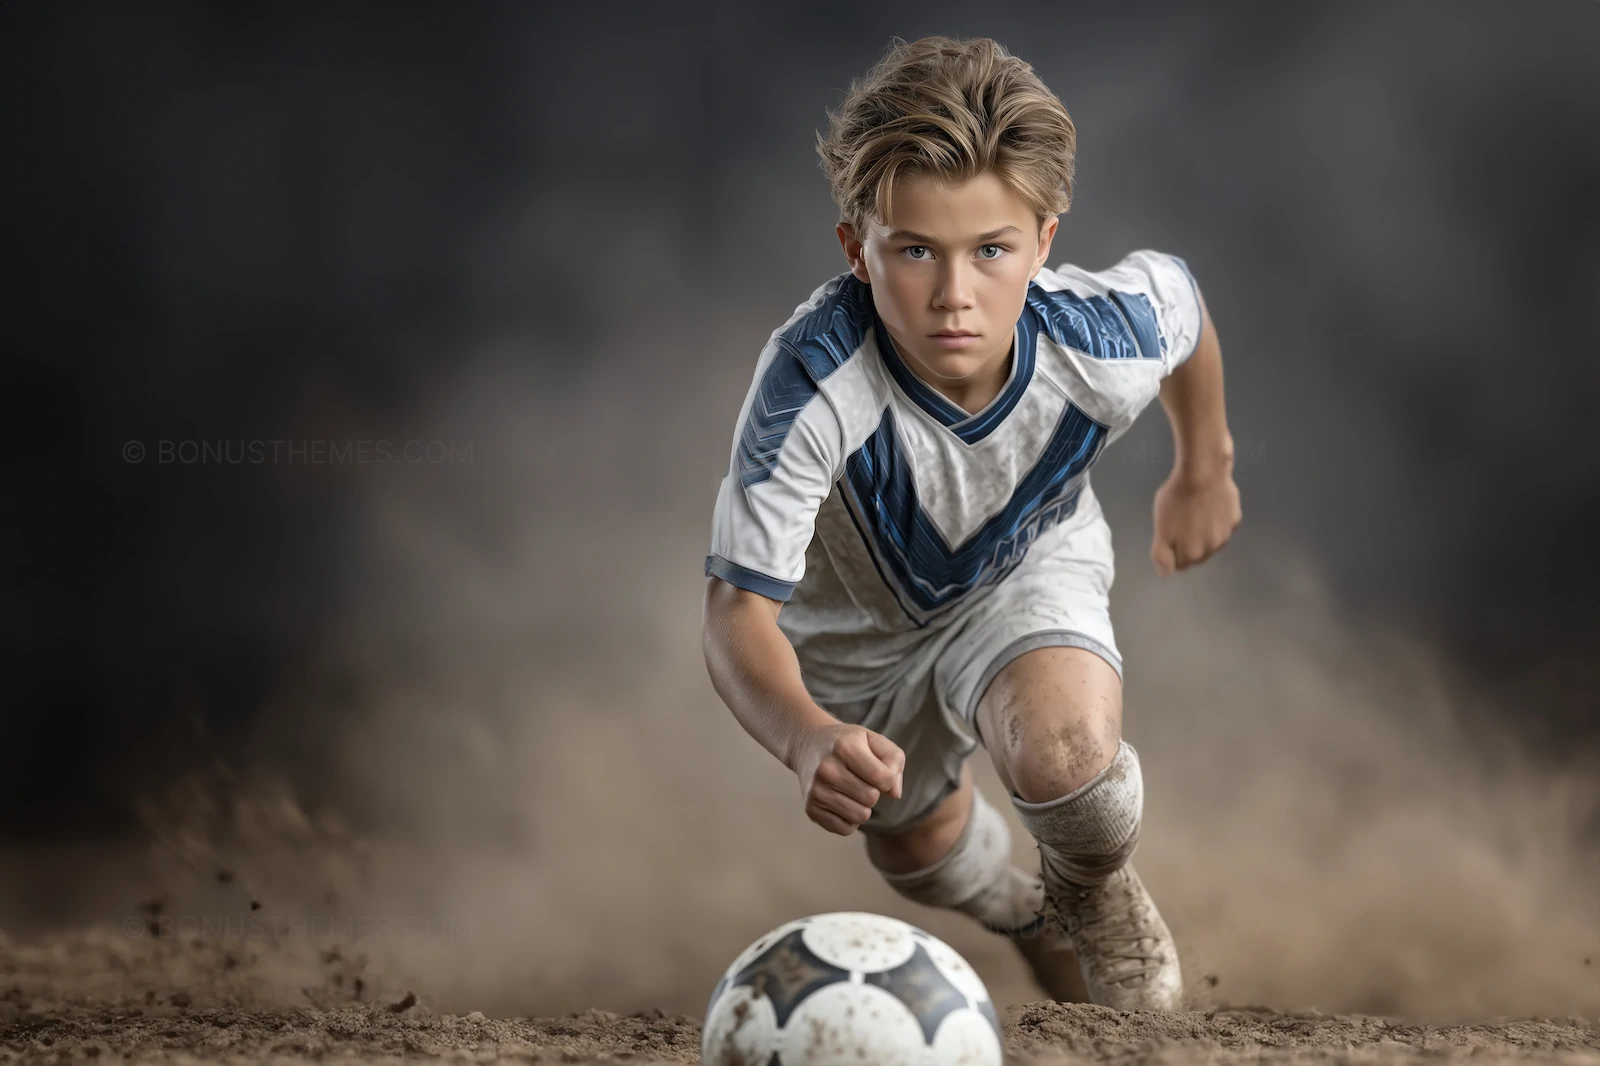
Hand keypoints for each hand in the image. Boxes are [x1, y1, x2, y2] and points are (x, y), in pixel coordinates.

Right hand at [789, 722, 904, 835]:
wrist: (808, 743)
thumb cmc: (847, 743)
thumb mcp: (874, 739)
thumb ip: (894, 761)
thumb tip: (894, 794)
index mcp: (845, 747)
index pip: (883, 778)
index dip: (889, 779)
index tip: (880, 772)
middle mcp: (826, 768)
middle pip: (871, 798)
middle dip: (874, 792)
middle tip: (862, 780)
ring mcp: (816, 790)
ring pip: (859, 816)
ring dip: (863, 807)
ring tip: (854, 791)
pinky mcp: (810, 808)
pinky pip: (844, 829)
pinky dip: (849, 820)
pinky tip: (843, 802)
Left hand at [1150, 462, 1241, 575]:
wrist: (1203, 473)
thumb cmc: (1176, 500)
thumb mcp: (1161, 528)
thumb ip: (1162, 554)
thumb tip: (1165, 573)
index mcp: (1193, 554)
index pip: (1180, 564)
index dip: (1172, 551)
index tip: (1169, 534)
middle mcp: (1213, 549)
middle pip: (1198, 554)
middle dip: (1189, 543)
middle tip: (1180, 522)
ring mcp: (1227, 533)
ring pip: (1212, 540)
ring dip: (1204, 532)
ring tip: (1195, 512)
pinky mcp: (1236, 518)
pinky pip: (1223, 524)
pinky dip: (1217, 519)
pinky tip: (1209, 505)